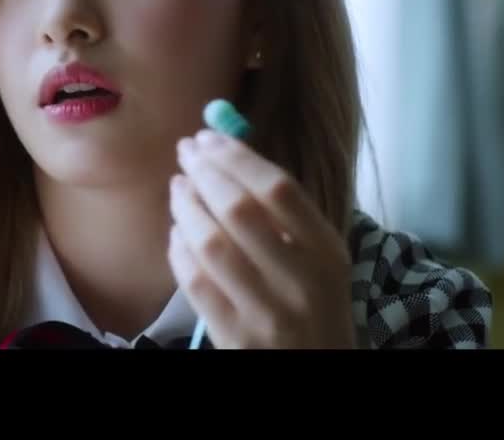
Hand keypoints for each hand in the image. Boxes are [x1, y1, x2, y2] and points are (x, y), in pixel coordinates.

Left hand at [166, 129, 355, 348]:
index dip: (236, 157)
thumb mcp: (318, 258)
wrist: (319, 367)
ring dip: (185, 206)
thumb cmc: (313, 302)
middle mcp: (300, 281)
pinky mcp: (235, 336)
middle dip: (205, 172)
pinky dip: (178, 249)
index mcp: (326, 251)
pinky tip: (176, 231)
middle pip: (239, 210)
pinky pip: (194, 282)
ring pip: (210, 244)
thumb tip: (226, 154)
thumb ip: (283, 215)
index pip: (278, 189)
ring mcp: (266, 311)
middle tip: (186, 151)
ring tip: (177, 186)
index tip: (208, 136)